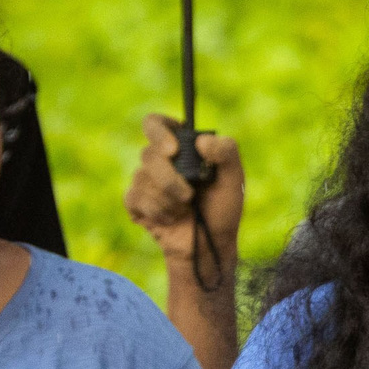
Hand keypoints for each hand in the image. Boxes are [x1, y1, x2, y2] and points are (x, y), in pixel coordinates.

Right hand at [124, 113, 243, 267]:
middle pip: (148, 154)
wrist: (210, 245)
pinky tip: (171, 219)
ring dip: (168, 200)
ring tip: (185, 210)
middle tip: (189, 196)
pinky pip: (134, 198)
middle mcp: (159, 160)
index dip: (158, 132)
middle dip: (170, 179)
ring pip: (141, 178)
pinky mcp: (135, 202)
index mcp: (180, 146)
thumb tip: (202, 141)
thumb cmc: (222, 209)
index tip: (173, 150)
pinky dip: (157, 211)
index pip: (155, 123)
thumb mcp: (234, 178)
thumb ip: (227, 152)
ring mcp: (144, 180)